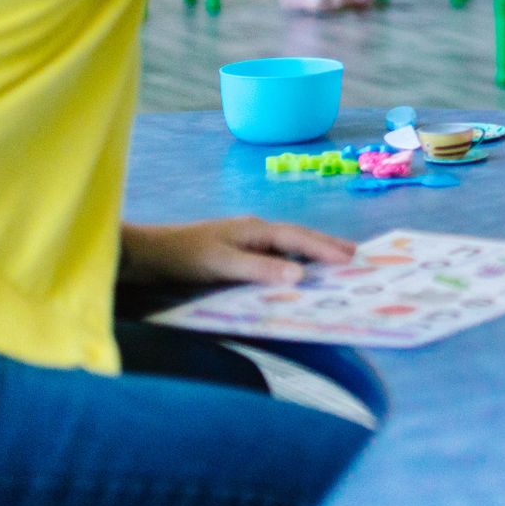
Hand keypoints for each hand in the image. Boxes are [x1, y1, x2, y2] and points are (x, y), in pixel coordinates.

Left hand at [120, 217, 354, 286]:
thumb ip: (260, 269)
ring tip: (335, 259)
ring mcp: (246, 239)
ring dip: (312, 251)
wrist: (149, 254)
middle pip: (298, 236)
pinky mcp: (236, 251)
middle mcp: (255, 230)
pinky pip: (275, 253)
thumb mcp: (222, 265)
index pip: (298, 239)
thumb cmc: (184, 257)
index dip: (325, 249)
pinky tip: (296, 269)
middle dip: (326, 245)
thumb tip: (300, 276)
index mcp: (256, 229)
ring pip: (288, 244)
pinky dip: (293, 259)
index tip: (351, 259)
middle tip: (356, 255)